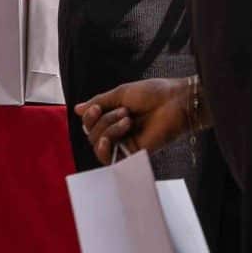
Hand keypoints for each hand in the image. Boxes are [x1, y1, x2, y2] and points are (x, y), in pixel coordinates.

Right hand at [75, 77, 197, 164]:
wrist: (175, 101)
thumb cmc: (154, 94)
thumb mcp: (121, 94)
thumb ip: (99, 102)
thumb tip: (77, 108)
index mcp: (115, 116)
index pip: (90, 124)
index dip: (89, 117)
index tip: (97, 107)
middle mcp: (118, 131)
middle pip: (92, 135)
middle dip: (102, 121)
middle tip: (123, 111)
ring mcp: (126, 143)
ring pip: (98, 144)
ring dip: (108, 129)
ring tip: (127, 119)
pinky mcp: (133, 154)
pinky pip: (109, 158)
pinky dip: (105, 148)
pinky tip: (110, 139)